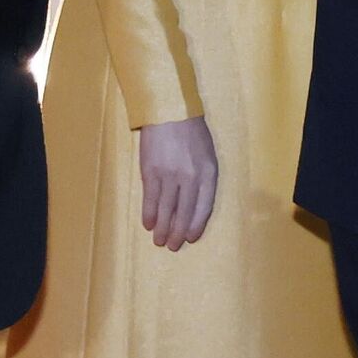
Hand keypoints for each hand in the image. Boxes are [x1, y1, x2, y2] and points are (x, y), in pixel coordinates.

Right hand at [139, 115, 218, 250]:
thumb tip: (194, 204)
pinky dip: (148, 214)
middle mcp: (190, 177)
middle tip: (172, 246)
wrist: (170, 111)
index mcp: (209, 172)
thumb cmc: (192, 132)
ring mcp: (169, 176)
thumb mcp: (208, 154)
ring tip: (159, 241)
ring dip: (162, 228)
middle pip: (184, 212)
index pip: (205, 206)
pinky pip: (150, 199)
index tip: (191, 238)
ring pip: (165, 210)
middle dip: (178, 232)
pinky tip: (148, 224)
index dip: (197, 225)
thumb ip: (204, 177)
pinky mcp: (150, 173)